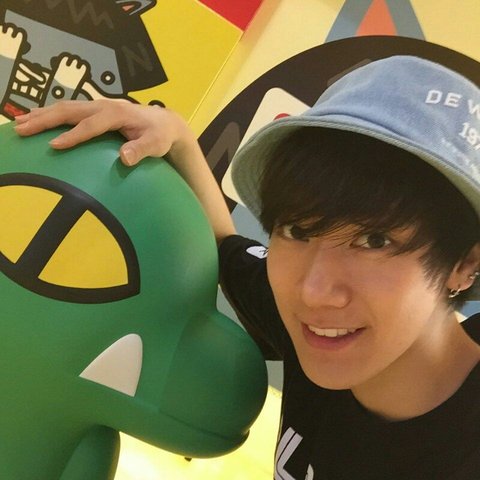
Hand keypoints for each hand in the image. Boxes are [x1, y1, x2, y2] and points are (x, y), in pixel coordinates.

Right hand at [15, 100, 191, 165]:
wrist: (164, 122)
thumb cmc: (159, 136)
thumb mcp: (156, 145)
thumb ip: (141, 150)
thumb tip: (124, 159)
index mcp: (117, 113)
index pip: (91, 125)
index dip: (73, 135)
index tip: (54, 146)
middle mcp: (104, 106)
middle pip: (70, 111)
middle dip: (45, 120)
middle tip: (22, 130)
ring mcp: (98, 106)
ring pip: (64, 108)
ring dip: (41, 115)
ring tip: (19, 124)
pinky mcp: (94, 110)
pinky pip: (68, 110)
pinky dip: (49, 114)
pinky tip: (35, 120)